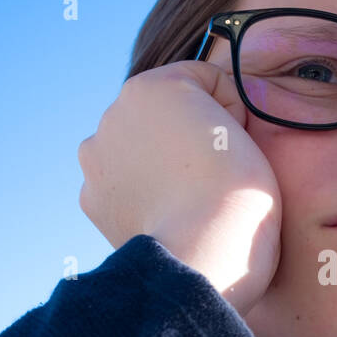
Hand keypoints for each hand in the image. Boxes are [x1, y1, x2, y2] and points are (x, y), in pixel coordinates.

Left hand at [78, 61, 281, 317]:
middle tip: (214, 170)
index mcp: (151, 86)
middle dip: (187, 132)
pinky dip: (142, 192)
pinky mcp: (92, 198)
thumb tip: (202, 130)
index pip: (205, 81)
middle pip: (165, 113)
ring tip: (188, 194)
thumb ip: (218, 112)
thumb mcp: (244, 127)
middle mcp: (113, 114)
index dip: (232, 109)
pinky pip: (124, 183)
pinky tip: (166, 212)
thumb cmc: (237, 192)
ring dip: (159, 160)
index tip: (240, 140)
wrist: (205, 254)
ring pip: (139, 146)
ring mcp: (96, 158)